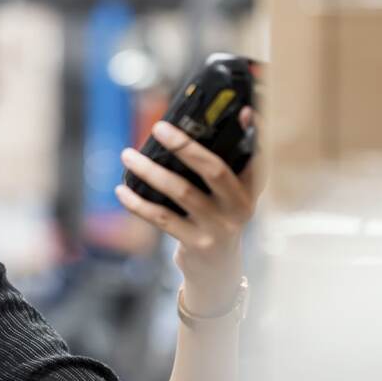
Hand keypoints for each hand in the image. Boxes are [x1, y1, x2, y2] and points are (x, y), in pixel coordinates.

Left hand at [116, 107, 264, 314]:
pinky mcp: (196, 244)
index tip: (244, 110)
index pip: (258, 157)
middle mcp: (239, 207)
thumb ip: (222, 167)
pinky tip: (122, 190)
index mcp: (250, 189)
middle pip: (213, 170)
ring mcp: (218, 228)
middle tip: (159, 127)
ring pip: (181, 192)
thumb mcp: (230, 196)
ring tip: (128, 156)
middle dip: (185, 146)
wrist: (218, 271)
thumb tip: (190, 131)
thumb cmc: (218, 220)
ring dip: (150, 171)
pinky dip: (139, 203)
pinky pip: (162, 218)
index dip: (255, 133)